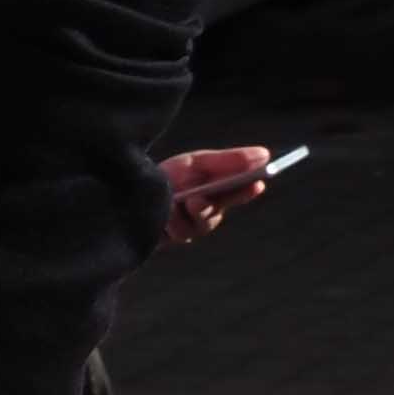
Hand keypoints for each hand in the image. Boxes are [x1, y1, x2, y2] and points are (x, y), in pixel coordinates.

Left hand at [158, 140, 278, 239]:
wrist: (128, 191)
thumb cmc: (167, 176)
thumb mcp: (194, 163)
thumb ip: (226, 161)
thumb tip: (265, 154)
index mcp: (216, 194)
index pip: (238, 194)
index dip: (247, 190)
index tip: (258, 183)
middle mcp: (204, 215)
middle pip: (214, 213)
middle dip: (213, 205)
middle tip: (201, 198)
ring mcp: (186, 230)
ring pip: (195, 226)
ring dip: (189, 212)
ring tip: (182, 201)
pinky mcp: (167, 240)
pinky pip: (175, 234)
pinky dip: (170, 220)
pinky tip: (165, 211)